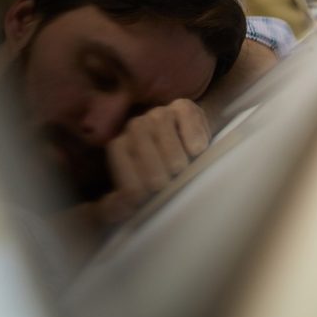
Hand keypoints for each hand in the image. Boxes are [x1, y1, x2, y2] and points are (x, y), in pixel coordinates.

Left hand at [103, 98, 209, 215]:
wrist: (188, 146)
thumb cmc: (160, 173)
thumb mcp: (137, 191)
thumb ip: (119, 205)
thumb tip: (119, 209)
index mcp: (119, 146)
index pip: (120, 158)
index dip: (132, 184)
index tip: (144, 200)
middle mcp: (136, 126)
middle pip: (141, 145)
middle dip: (154, 170)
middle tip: (165, 185)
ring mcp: (160, 113)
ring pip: (162, 128)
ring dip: (173, 153)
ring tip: (181, 169)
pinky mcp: (184, 106)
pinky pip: (187, 117)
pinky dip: (193, 134)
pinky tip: (197, 150)